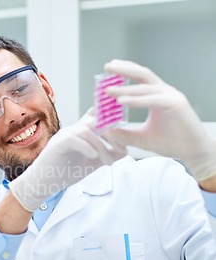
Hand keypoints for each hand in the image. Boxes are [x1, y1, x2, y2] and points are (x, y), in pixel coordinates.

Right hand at [9, 109, 125, 211]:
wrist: (43, 183)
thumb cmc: (65, 172)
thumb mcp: (91, 163)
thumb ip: (106, 155)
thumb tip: (125, 150)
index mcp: (81, 132)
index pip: (96, 115)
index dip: (111, 118)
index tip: (125, 134)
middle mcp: (73, 129)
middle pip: (96, 120)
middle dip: (112, 134)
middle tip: (121, 150)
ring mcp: (64, 135)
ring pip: (87, 131)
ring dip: (102, 147)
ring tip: (107, 163)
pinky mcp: (57, 144)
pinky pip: (74, 139)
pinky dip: (87, 147)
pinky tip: (94, 157)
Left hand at [104, 59, 215, 181]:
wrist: (193, 152)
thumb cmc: (172, 142)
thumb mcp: (142, 139)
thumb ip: (125, 135)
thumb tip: (107, 132)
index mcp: (157, 96)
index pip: (139, 79)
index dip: (125, 72)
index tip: (109, 70)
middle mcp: (164, 92)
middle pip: (142, 74)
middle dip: (124, 69)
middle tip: (107, 67)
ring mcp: (171, 97)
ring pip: (145, 86)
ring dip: (125, 87)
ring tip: (108, 90)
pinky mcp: (176, 104)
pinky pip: (152, 99)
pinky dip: (136, 100)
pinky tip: (122, 101)